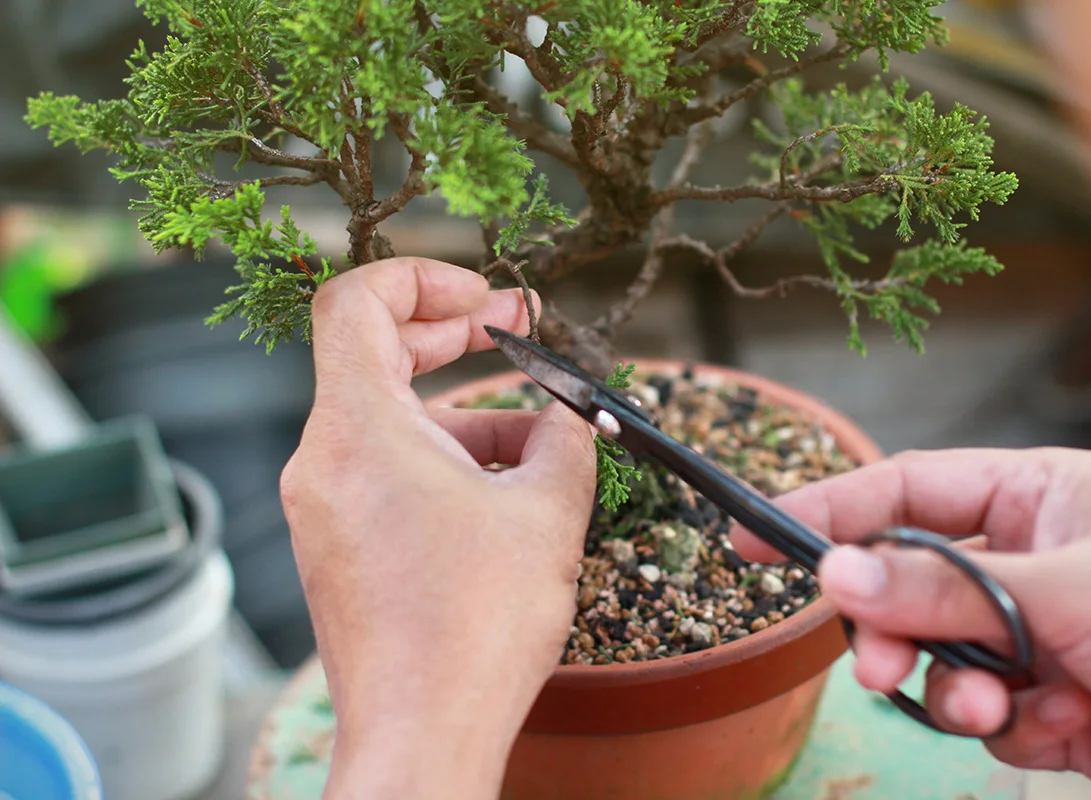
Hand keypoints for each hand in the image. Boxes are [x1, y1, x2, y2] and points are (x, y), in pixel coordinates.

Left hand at [279, 258, 596, 798]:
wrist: (423, 735)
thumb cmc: (474, 629)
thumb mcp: (547, 512)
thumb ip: (565, 437)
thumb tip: (569, 412)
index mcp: (358, 430)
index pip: (356, 301)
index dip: (426, 280)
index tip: (488, 302)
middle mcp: (323, 461)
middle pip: (373, 353)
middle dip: (451, 337)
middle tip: (515, 333)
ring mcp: (324, 506)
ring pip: (394, 422)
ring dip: (468, 417)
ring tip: (544, 451)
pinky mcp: (339, 545)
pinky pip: (388, 472)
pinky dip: (444, 463)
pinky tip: (510, 496)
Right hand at [731, 447, 1090, 799]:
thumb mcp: (1067, 586)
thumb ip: (946, 587)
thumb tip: (836, 573)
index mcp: (1030, 498)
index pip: (902, 492)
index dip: (826, 510)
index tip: (753, 538)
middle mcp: (1022, 562)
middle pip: (907, 587)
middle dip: (894, 630)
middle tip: (881, 667)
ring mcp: (1035, 636)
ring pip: (939, 661)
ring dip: (956, 691)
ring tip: (999, 710)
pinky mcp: (1051, 706)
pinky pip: (985, 718)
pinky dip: (1007, 730)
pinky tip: (1059, 728)